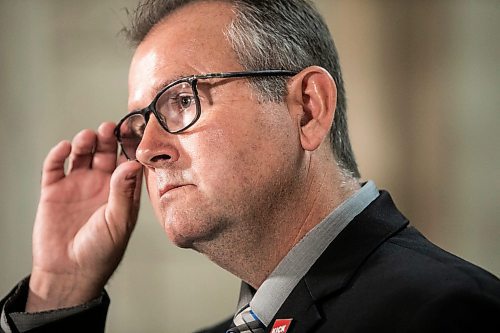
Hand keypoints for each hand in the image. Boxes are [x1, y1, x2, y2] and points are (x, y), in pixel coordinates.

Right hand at [26, 122, 142, 311]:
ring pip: (82, 155)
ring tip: (89, 137)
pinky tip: (64, 148)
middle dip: (108, 138)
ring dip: (85, 143)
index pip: (128, 162)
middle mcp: (101, 185)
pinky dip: (58, 155)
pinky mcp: (54, 191)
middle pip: (105, 153)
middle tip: (109, 127)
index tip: (133, 131)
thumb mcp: (118, 221)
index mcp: (121, 191)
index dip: (130, 146)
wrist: (69, 272)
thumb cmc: (101, 251)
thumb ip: (123, 192)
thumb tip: (132, 163)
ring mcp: (77, 185)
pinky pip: (55, 167)